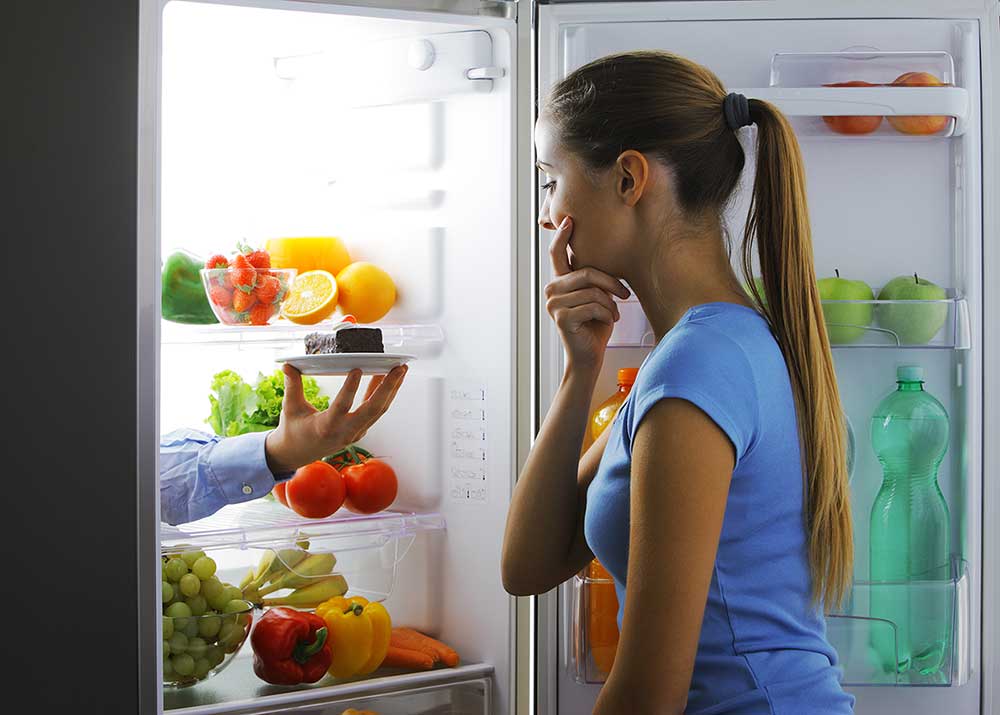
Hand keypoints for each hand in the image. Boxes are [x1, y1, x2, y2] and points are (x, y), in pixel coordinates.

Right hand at [264, 364, 406, 474]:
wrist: (297, 455)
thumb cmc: (293, 431)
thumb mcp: (290, 408)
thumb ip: (292, 386)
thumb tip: (287, 365)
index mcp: (326, 427)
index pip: (341, 406)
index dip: (350, 388)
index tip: (357, 369)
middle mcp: (345, 432)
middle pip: (372, 409)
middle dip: (388, 387)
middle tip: (398, 368)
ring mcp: (355, 433)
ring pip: (379, 411)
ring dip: (391, 390)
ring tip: (400, 370)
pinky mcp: (359, 431)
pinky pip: (376, 412)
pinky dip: (383, 395)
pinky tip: (387, 378)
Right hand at [545, 216, 629, 373]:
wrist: (589, 356)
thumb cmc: (595, 326)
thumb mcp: (596, 297)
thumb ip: (593, 280)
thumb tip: (604, 258)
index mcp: (559, 283)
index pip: (557, 255)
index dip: (562, 236)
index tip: (569, 220)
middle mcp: (551, 291)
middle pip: (587, 272)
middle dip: (611, 283)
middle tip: (624, 295)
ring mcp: (554, 304)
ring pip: (593, 291)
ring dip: (611, 304)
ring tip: (613, 314)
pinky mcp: (562, 318)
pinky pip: (594, 306)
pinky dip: (608, 314)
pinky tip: (608, 322)